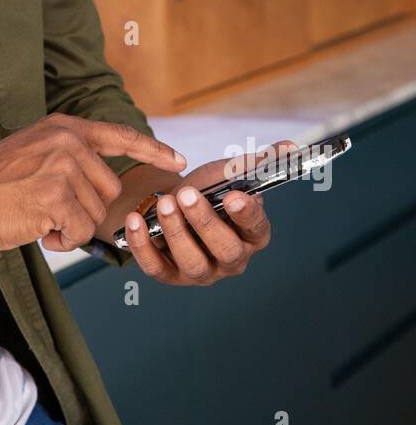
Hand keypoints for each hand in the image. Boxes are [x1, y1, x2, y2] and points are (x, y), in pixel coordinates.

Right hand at [0, 113, 185, 251]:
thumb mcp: (34, 152)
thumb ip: (69, 159)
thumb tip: (103, 188)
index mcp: (65, 128)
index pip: (121, 136)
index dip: (153, 150)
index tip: (177, 160)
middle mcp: (69, 142)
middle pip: (108, 191)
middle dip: (84, 211)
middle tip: (48, 211)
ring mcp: (64, 167)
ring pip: (95, 216)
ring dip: (70, 227)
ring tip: (36, 217)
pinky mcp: (57, 195)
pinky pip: (79, 233)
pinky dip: (61, 241)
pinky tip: (36, 230)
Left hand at [120, 139, 297, 286]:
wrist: (172, 203)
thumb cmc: (208, 191)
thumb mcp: (229, 173)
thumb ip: (257, 162)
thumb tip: (291, 148)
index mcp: (252, 234)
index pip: (256, 228)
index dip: (246, 214)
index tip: (233, 195)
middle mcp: (231, 259)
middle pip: (226, 250)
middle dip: (206, 222)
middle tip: (187, 195)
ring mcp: (202, 272)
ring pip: (193, 262)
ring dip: (176, 232)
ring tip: (163, 202)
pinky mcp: (170, 276)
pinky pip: (156, 269)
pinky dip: (143, 246)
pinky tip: (135, 220)